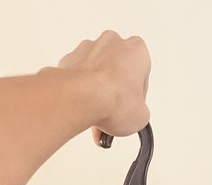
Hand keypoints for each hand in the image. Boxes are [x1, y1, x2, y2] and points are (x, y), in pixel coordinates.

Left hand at [57, 30, 150, 146]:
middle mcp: (113, 42)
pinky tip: (84, 108)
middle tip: (114, 113)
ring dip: (98, 92)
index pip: (141, 76)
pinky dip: (81, 91)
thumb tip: (133, 115)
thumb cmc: (111, 100)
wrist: (81, 98)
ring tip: (97, 115)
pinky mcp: (70, 57)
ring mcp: (89, 47)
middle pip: (117, 71)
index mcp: (137, 50)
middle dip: (115, 92)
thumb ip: (139, 111)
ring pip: (97, 73)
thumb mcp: (140, 116)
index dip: (136, 97)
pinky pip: (79, 76)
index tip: (131, 108)